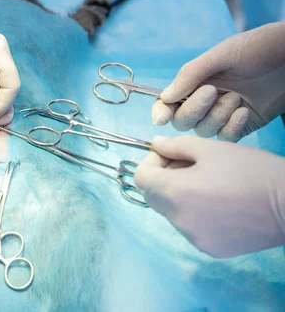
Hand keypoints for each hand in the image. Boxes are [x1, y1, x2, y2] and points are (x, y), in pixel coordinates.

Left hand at [134, 135, 284, 257]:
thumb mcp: (212, 149)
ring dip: (180, 196)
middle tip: (189, 166)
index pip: (141, 178)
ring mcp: (194, 238)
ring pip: (172, 213)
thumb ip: (176, 145)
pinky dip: (196, 214)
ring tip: (209, 184)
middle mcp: (179, 220)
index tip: (170, 155)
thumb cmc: (252, 171)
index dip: (151, 163)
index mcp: (175, 192)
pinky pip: (191, 228)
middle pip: (154, 197)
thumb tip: (155, 144)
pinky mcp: (210, 249)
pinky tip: (220, 204)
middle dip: (163, 178)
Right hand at [152, 21, 284, 140]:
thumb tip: (165, 97)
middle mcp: (205, 100)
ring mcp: (223, 114)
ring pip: (203, 130)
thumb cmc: (258, 48)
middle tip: (213, 91)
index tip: (161, 118)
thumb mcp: (221, 54)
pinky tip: (244, 111)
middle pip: (182, 120)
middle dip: (194, 109)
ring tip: (237, 97)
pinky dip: (232, 126)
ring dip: (217, 116)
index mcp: (195, 82)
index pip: (168, 102)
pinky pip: (226, 137)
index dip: (160, 111)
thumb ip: (190, 74)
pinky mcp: (241, 126)